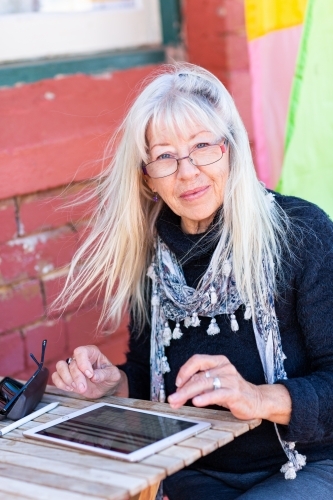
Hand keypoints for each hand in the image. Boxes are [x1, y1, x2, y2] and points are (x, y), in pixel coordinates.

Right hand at [52, 345, 127, 398]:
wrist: (106, 386)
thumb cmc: (110, 377)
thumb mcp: (113, 375)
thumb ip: (104, 374)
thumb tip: (93, 376)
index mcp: (91, 352)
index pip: (81, 352)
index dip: (82, 362)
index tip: (89, 374)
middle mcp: (80, 358)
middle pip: (72, 364)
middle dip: (77, 378)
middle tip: (83, 388)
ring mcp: (72, 367)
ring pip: (60, 367)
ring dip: (66, 379)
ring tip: (76, 387)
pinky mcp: (66, 377)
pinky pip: (56, 376)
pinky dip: (60, 383)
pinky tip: (70, 388)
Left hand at [167, 354, 290, 423]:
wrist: (257, 400)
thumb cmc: (232, 391)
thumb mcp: (214, 384)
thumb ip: (199, 385)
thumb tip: (179, 392)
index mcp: (218, 361)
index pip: (197, 360)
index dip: (184, 370)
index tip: (177, 383)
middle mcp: (224, 367)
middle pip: (198, 375)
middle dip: (182, 388)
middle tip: (172, 398)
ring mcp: (230, 379)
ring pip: (204, 384)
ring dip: (188, 394)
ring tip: (178, 402)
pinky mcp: (235, 392)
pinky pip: (217, 393)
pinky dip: (205, 398)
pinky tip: (197, 402)